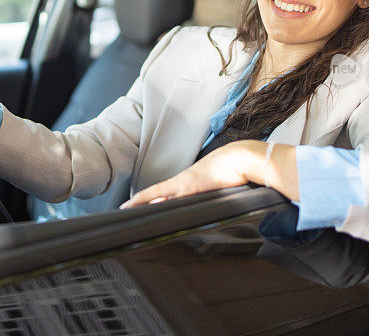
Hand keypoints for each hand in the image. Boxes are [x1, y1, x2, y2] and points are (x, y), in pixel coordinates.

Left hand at [121, 140, 291, 207]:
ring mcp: (187, 182)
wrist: (243, 158)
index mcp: (190, 181)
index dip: (149, 198)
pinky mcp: (192, 185)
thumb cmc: (235, 169)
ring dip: (143, 200)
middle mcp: (185, 181)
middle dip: (140, 201)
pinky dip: (156, 199)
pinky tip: (148, 205)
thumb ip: (208, 193)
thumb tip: (204, 198)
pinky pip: (169, 194)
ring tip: (128, 208)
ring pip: (159, 193)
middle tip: (124, 210)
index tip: (136, 204)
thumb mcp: (218, 185)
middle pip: (156, 192)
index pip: (164, 191)